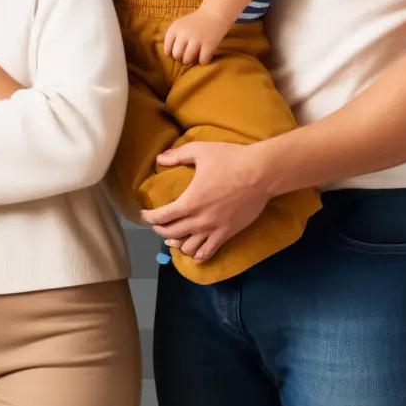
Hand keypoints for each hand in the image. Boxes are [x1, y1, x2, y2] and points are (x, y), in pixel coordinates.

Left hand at [140, 141, 269, 260]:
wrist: (261, 173)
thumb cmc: (230, 159)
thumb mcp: (200, 151)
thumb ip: (178, 155)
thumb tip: (159, 159)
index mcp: (190, 201)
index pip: (162, 217)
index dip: (149, 218)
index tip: (145, 215)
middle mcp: (199, 220)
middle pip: (172, 233)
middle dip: (160, 230)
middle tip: (156, 224)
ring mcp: (214, 229)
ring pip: (188, 247)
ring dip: (177, 243)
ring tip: (173, 238)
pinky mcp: (228, 233)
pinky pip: (208, 252)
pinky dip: (197, 254)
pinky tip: (194, 249)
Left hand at [163, 7, 230, 64]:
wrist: (215, 12)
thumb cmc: (195, 21)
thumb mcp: (180, 24)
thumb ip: (173, 37)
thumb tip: (168, 56)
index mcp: (175, 28)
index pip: (167, 48)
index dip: (170, 53)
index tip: (175, 53)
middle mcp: (184, 33)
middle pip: (176, 55)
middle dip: (180, 57)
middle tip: (186, 55)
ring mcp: (197, 39)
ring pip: (187, 59)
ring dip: (191, 60)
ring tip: (194, 56)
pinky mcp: (209, 44)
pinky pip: (202, 61)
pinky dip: (203, 60)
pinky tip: (205, 56)